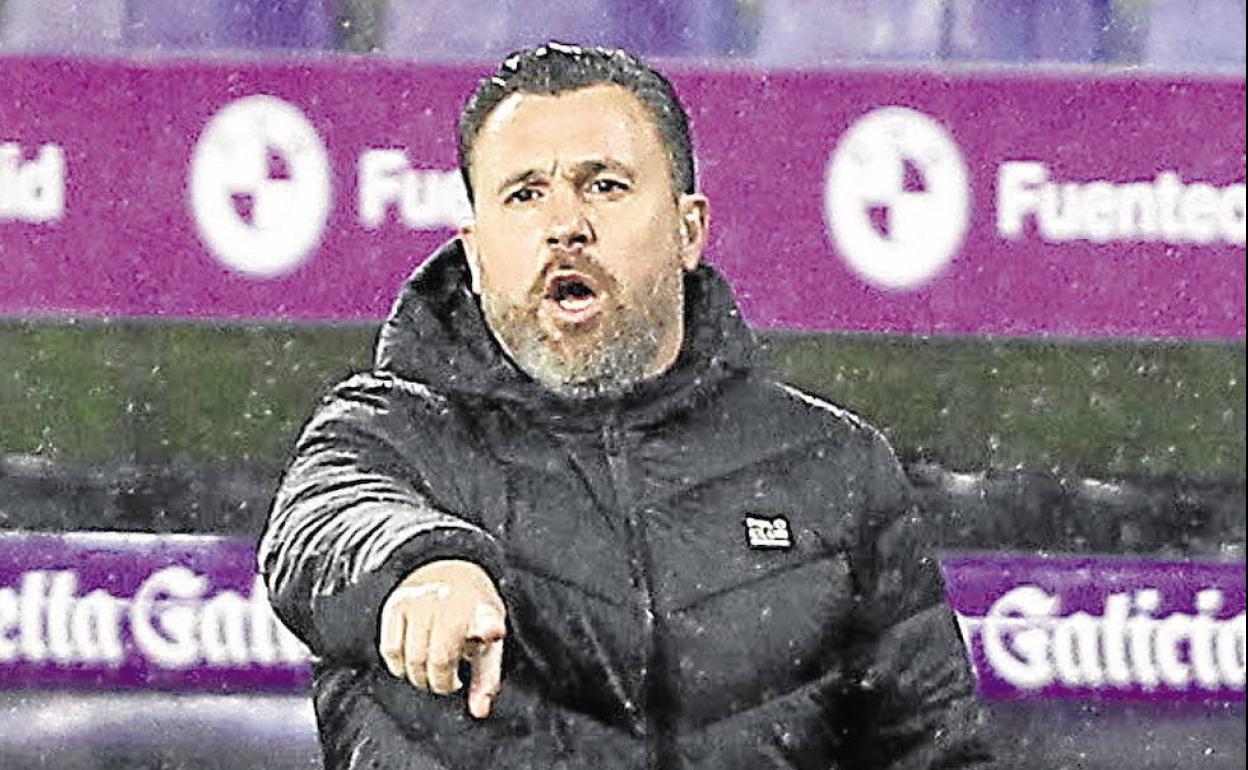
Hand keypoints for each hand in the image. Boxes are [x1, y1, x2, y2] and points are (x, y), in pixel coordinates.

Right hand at [378, 559, 506, 718]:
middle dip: (441, 682)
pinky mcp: (396, 604)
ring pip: (412, 658)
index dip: (489, 627)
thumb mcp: (488, 644)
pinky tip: (411, 663)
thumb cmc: (471, 617)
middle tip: (448, 681)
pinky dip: (399, 666)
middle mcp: (449, 601)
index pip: (487, 618)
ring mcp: (420, 600)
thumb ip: (486, 680)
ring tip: (431, 672)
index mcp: (481, 609)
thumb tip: (479, 711)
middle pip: (439, 659)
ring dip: (419, 677)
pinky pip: (390, 649)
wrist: (448, 573)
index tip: (493, 631)